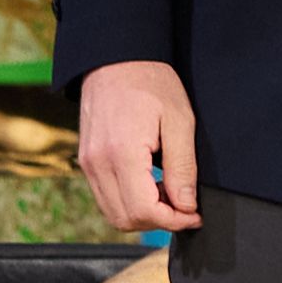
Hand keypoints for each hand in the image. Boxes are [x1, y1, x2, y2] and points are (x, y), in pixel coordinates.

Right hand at [76, 61, 202, 231]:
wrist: (116, 60)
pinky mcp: (86, 161)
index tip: (195, 215)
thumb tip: (186, 206)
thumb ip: (183, 168)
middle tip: (186, 207)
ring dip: (144, 214)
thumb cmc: (151, 84)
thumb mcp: (180, 121)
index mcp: (121, 154)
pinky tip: (152, 186)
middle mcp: (97, 164)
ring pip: (112, 213)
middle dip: (159, 222)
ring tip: (170, 195)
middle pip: (125, 219)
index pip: (144, 211)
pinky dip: (129, 202)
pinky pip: (105, 197)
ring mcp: (87, 164)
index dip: (174, 220)